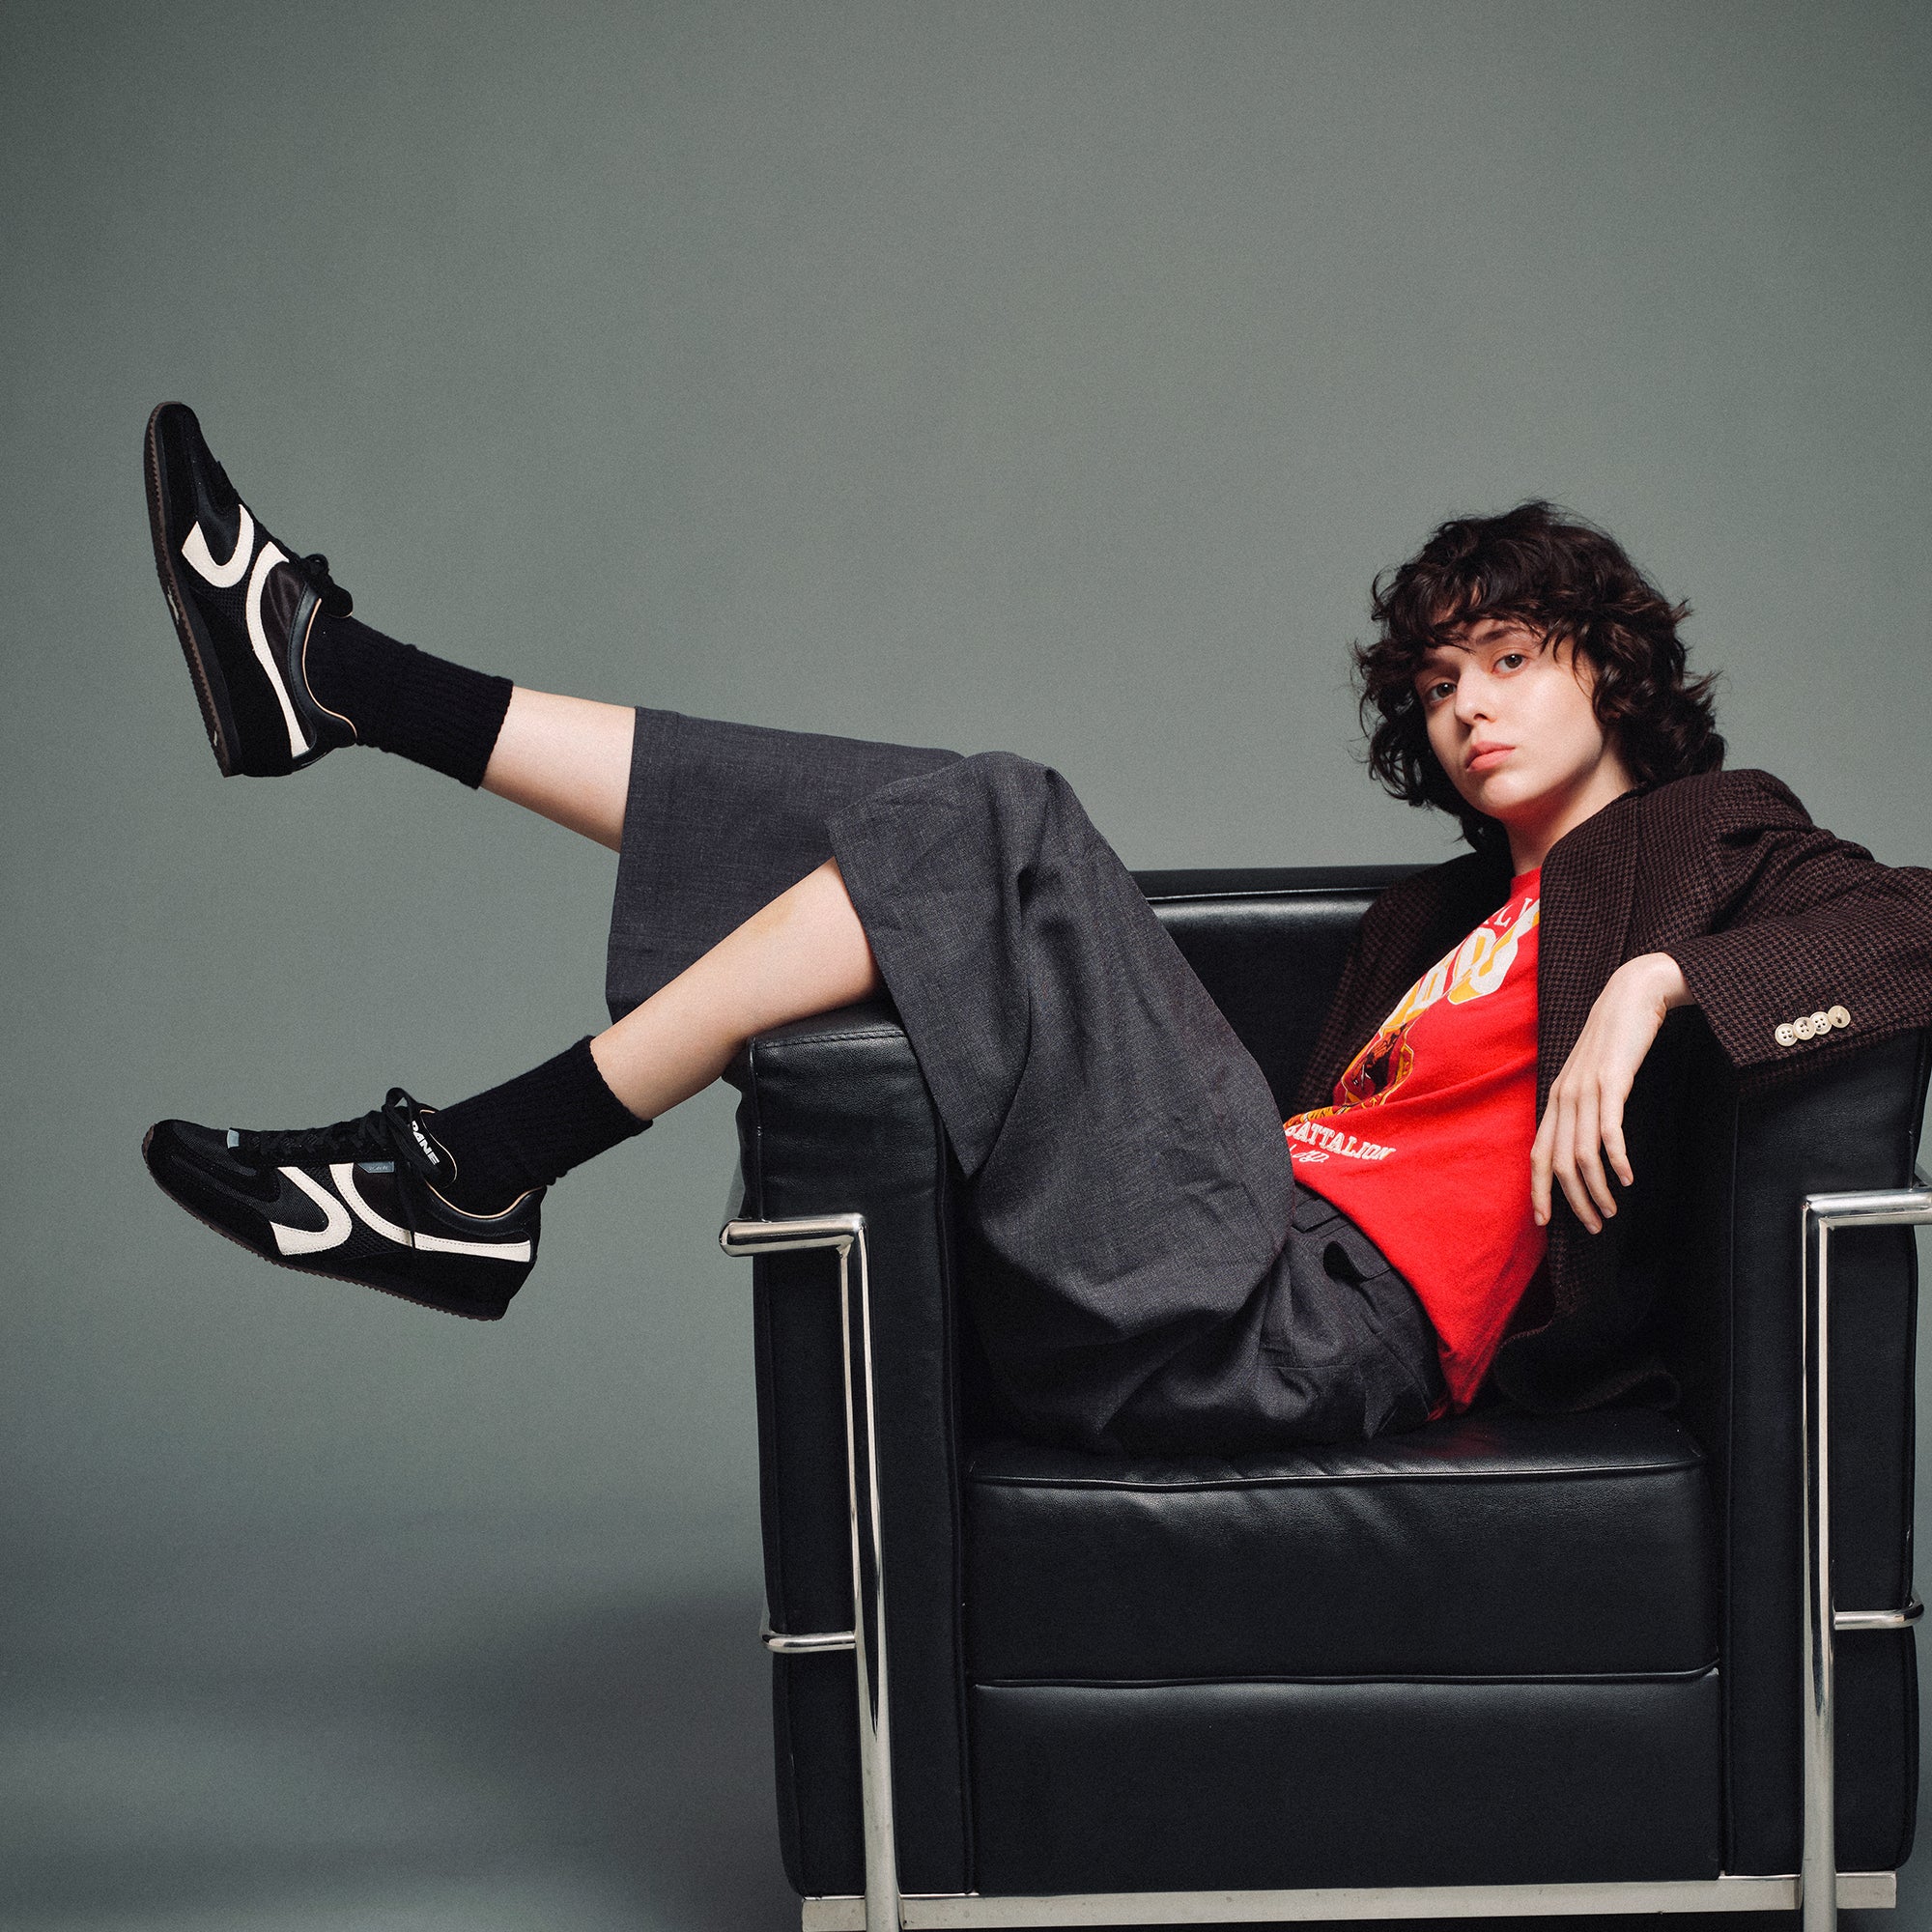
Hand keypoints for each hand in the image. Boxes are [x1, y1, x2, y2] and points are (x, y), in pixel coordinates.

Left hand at [1531, 953, 1691, 1234]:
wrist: (1632, 995)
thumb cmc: (1615, 1040)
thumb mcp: (1593, 1077)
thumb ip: (1585, 1107)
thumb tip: (1586, 1144)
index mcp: (1555, 1099)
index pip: (1536, 1154)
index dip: (1538, 1191)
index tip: (1545, 1222)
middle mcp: (1563, 1097)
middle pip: (1556, 1162)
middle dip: (1572, 1202)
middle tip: (1594, 1227)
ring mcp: (1585, 1089)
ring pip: (1581, 1153)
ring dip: (1596, 1189)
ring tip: (1611, 1212)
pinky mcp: (1611, 1081)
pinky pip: (1608, 1130)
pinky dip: (1616, 1159)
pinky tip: (1627, 1178)